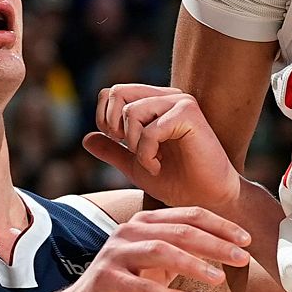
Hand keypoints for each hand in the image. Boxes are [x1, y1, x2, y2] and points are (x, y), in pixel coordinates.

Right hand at [57, 206, 249, 291]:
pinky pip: (143, 287)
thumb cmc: (125, 286)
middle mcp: (129, 232)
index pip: (189, 216)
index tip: (246, 239)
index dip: (220, 226)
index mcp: (144, 223)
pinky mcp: (107, 280)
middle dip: (216, 243)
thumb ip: (182, 253)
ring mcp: (116, 254)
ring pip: (162, 252)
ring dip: (195, 265)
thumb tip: (224, 248)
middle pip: (181, 231)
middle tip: (243, 257)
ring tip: (220, 279)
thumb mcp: (157, 266)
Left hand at [84, 84, 241, 211]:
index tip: (121, 145)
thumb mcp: (135, 165)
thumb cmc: (177, 182)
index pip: (112, 93)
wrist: (205, 200)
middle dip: (114, 127)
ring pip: (131, 111)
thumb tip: (86, 138)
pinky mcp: (189, 114)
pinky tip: (157, 167)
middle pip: (117, 92)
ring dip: (133, 145)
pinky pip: (150, 129)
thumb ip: (113, 150)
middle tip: (131, 150)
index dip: (105, 119)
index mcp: (155, 103)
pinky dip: (147, 154)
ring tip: (150, 163)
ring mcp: (180, 102)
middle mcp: (167, 97)